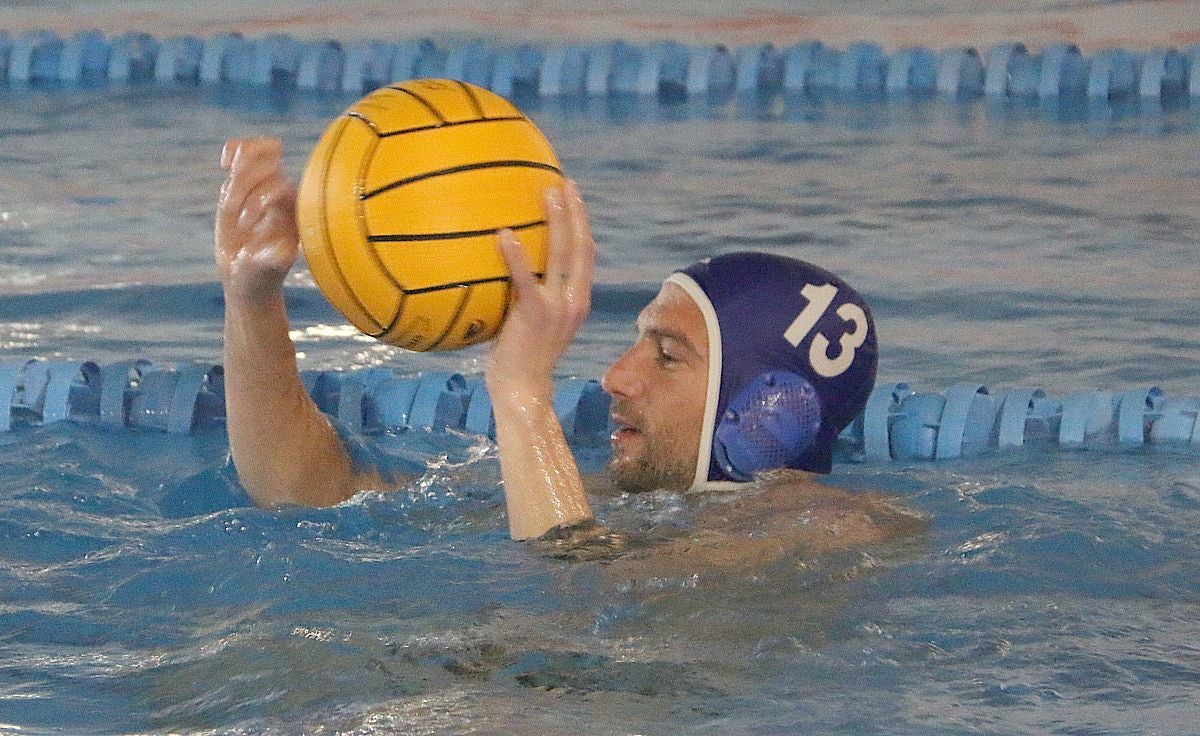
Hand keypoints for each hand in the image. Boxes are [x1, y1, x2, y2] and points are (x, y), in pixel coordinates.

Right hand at [215, 137, 299, 304]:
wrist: (246, 273)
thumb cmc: (261, 275)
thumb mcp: (267, 271)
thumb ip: (273, 259)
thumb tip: (285, 251)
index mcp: (293, 212)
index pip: (280, 186)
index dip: (257, 201)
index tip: (243, 224)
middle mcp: (282, 195)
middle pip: (268, 164)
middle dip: (244, 187)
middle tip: (233, 210)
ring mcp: (263, 184)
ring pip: (253, 154)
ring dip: (234, 177)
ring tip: (229, 200)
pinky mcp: (243, 182)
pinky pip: (242, 151)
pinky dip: (232, 149)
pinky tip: (224, 164)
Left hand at [487, 180, 593, 392]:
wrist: (522, 393)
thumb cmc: (516, 363)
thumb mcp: (527, 327)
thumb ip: (522, 299)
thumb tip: (495, 272)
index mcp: (577, 302)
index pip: (585, 256)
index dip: (581, 224)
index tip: (573, 197)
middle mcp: (574, 301)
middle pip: (581, 247)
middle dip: (575, 212)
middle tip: (565, 183)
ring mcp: (557, 307)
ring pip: (564, 254)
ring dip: (558, 220)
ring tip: (546, 192)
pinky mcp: (535, 314)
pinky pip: (526, 278)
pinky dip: (516, 255)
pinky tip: (503, 233)